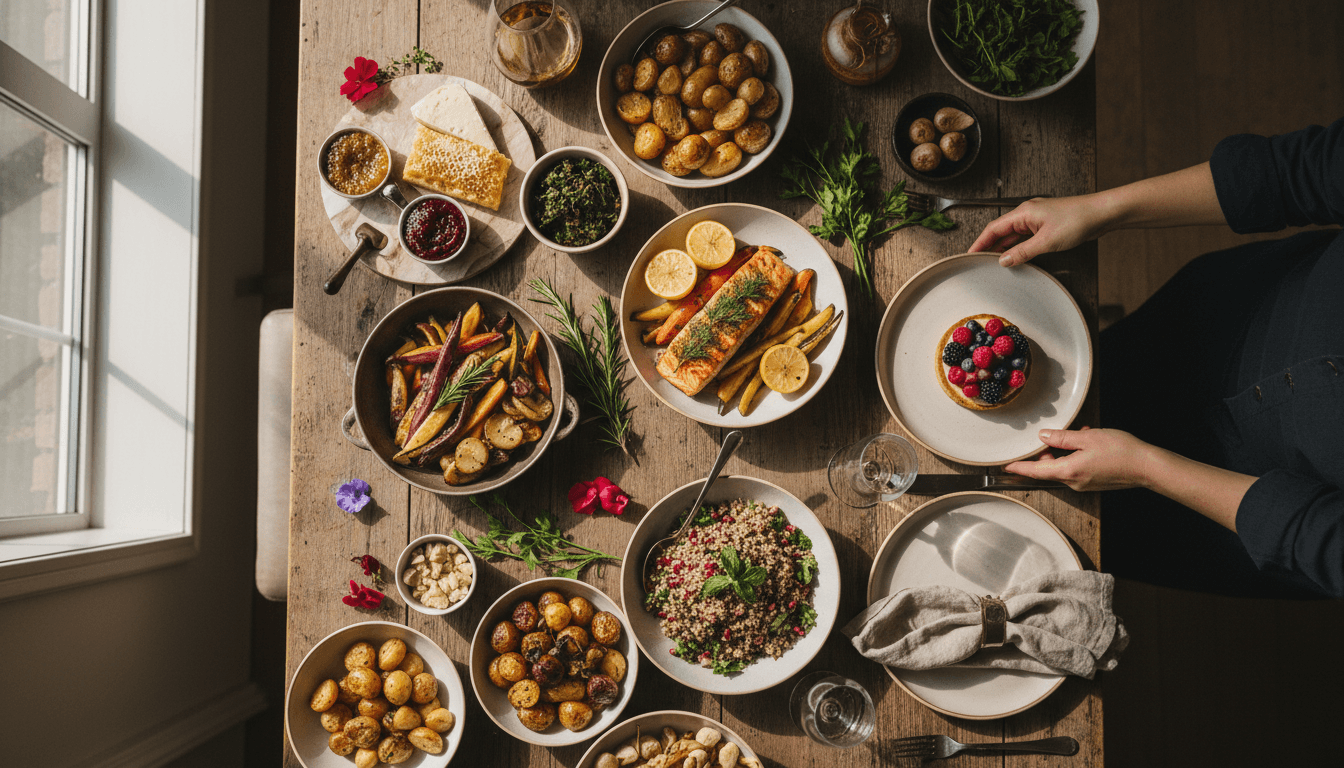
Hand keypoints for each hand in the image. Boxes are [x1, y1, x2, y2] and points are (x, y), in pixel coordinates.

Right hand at [969, 196, 1111, 266]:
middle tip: (979, 262)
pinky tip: (1015, 257)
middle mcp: (1027, 214)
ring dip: (1004, 248)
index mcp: (1023, 213)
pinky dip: (1017, 247)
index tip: (969, 255)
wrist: (1102, 213)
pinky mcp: (1046, 225)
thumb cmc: (1077, 220)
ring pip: (1013, 235)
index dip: (979, 242)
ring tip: (994, 263)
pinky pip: (1025, 237)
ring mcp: (1037, 219)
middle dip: (989, 246)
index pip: (993, 229)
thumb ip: (1022, 252)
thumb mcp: (1046, 241)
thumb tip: (1004, 261)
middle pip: (1001, 231)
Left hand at [1004, 427, 1156, 491]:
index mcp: (1068, 471)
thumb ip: (1062, 438)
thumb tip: (1043, 437)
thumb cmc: (1120, 451)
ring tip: (1082, 434)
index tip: (1007, 466)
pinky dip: (1077, 455)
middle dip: (1049, 450)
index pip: (1036, 471)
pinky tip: (1090, 442)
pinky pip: (1077, 468)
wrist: (1148, 467)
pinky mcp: (1094, 483)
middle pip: (1050, 467)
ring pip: (1065, 466)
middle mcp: (1074, 482)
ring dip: (1067, 450)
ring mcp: (1085, 484)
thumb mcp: (1087, 438)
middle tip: (1057, 434)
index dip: (1020, 467)